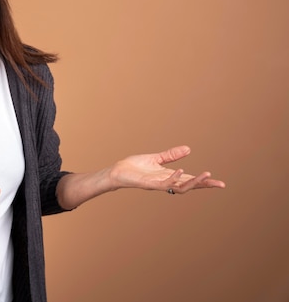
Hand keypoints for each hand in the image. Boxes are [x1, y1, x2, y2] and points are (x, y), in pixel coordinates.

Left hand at [109, 145, 225, 193]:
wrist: (118, 171)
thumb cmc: (135, 167)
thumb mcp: (156, 159)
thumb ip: (171, 155)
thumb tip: (189, 149)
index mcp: (169, 176)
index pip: (190, 180)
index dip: (204, 181)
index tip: (219, 183)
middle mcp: (166, 182)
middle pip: (190, 186)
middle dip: (204, 185)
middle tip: (220, 184)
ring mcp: (158, 184)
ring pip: (181, 187)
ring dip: (194, 182)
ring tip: (206, 175)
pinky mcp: (149, 184)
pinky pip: (164, 184)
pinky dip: (174, 178)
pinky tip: (181, 170)